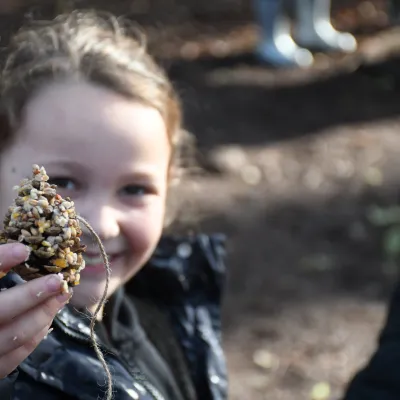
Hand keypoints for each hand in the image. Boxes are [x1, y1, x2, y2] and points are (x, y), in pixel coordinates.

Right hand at [0, 243, 70, 378]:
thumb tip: (20, 248)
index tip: (24, 250)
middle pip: (0, 310)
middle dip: (32, 294)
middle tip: (57, 279)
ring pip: (14, 335)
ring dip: (42, 314)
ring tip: (61, 295)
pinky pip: (14, 357)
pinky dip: (34, 337)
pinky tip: (47, 319)